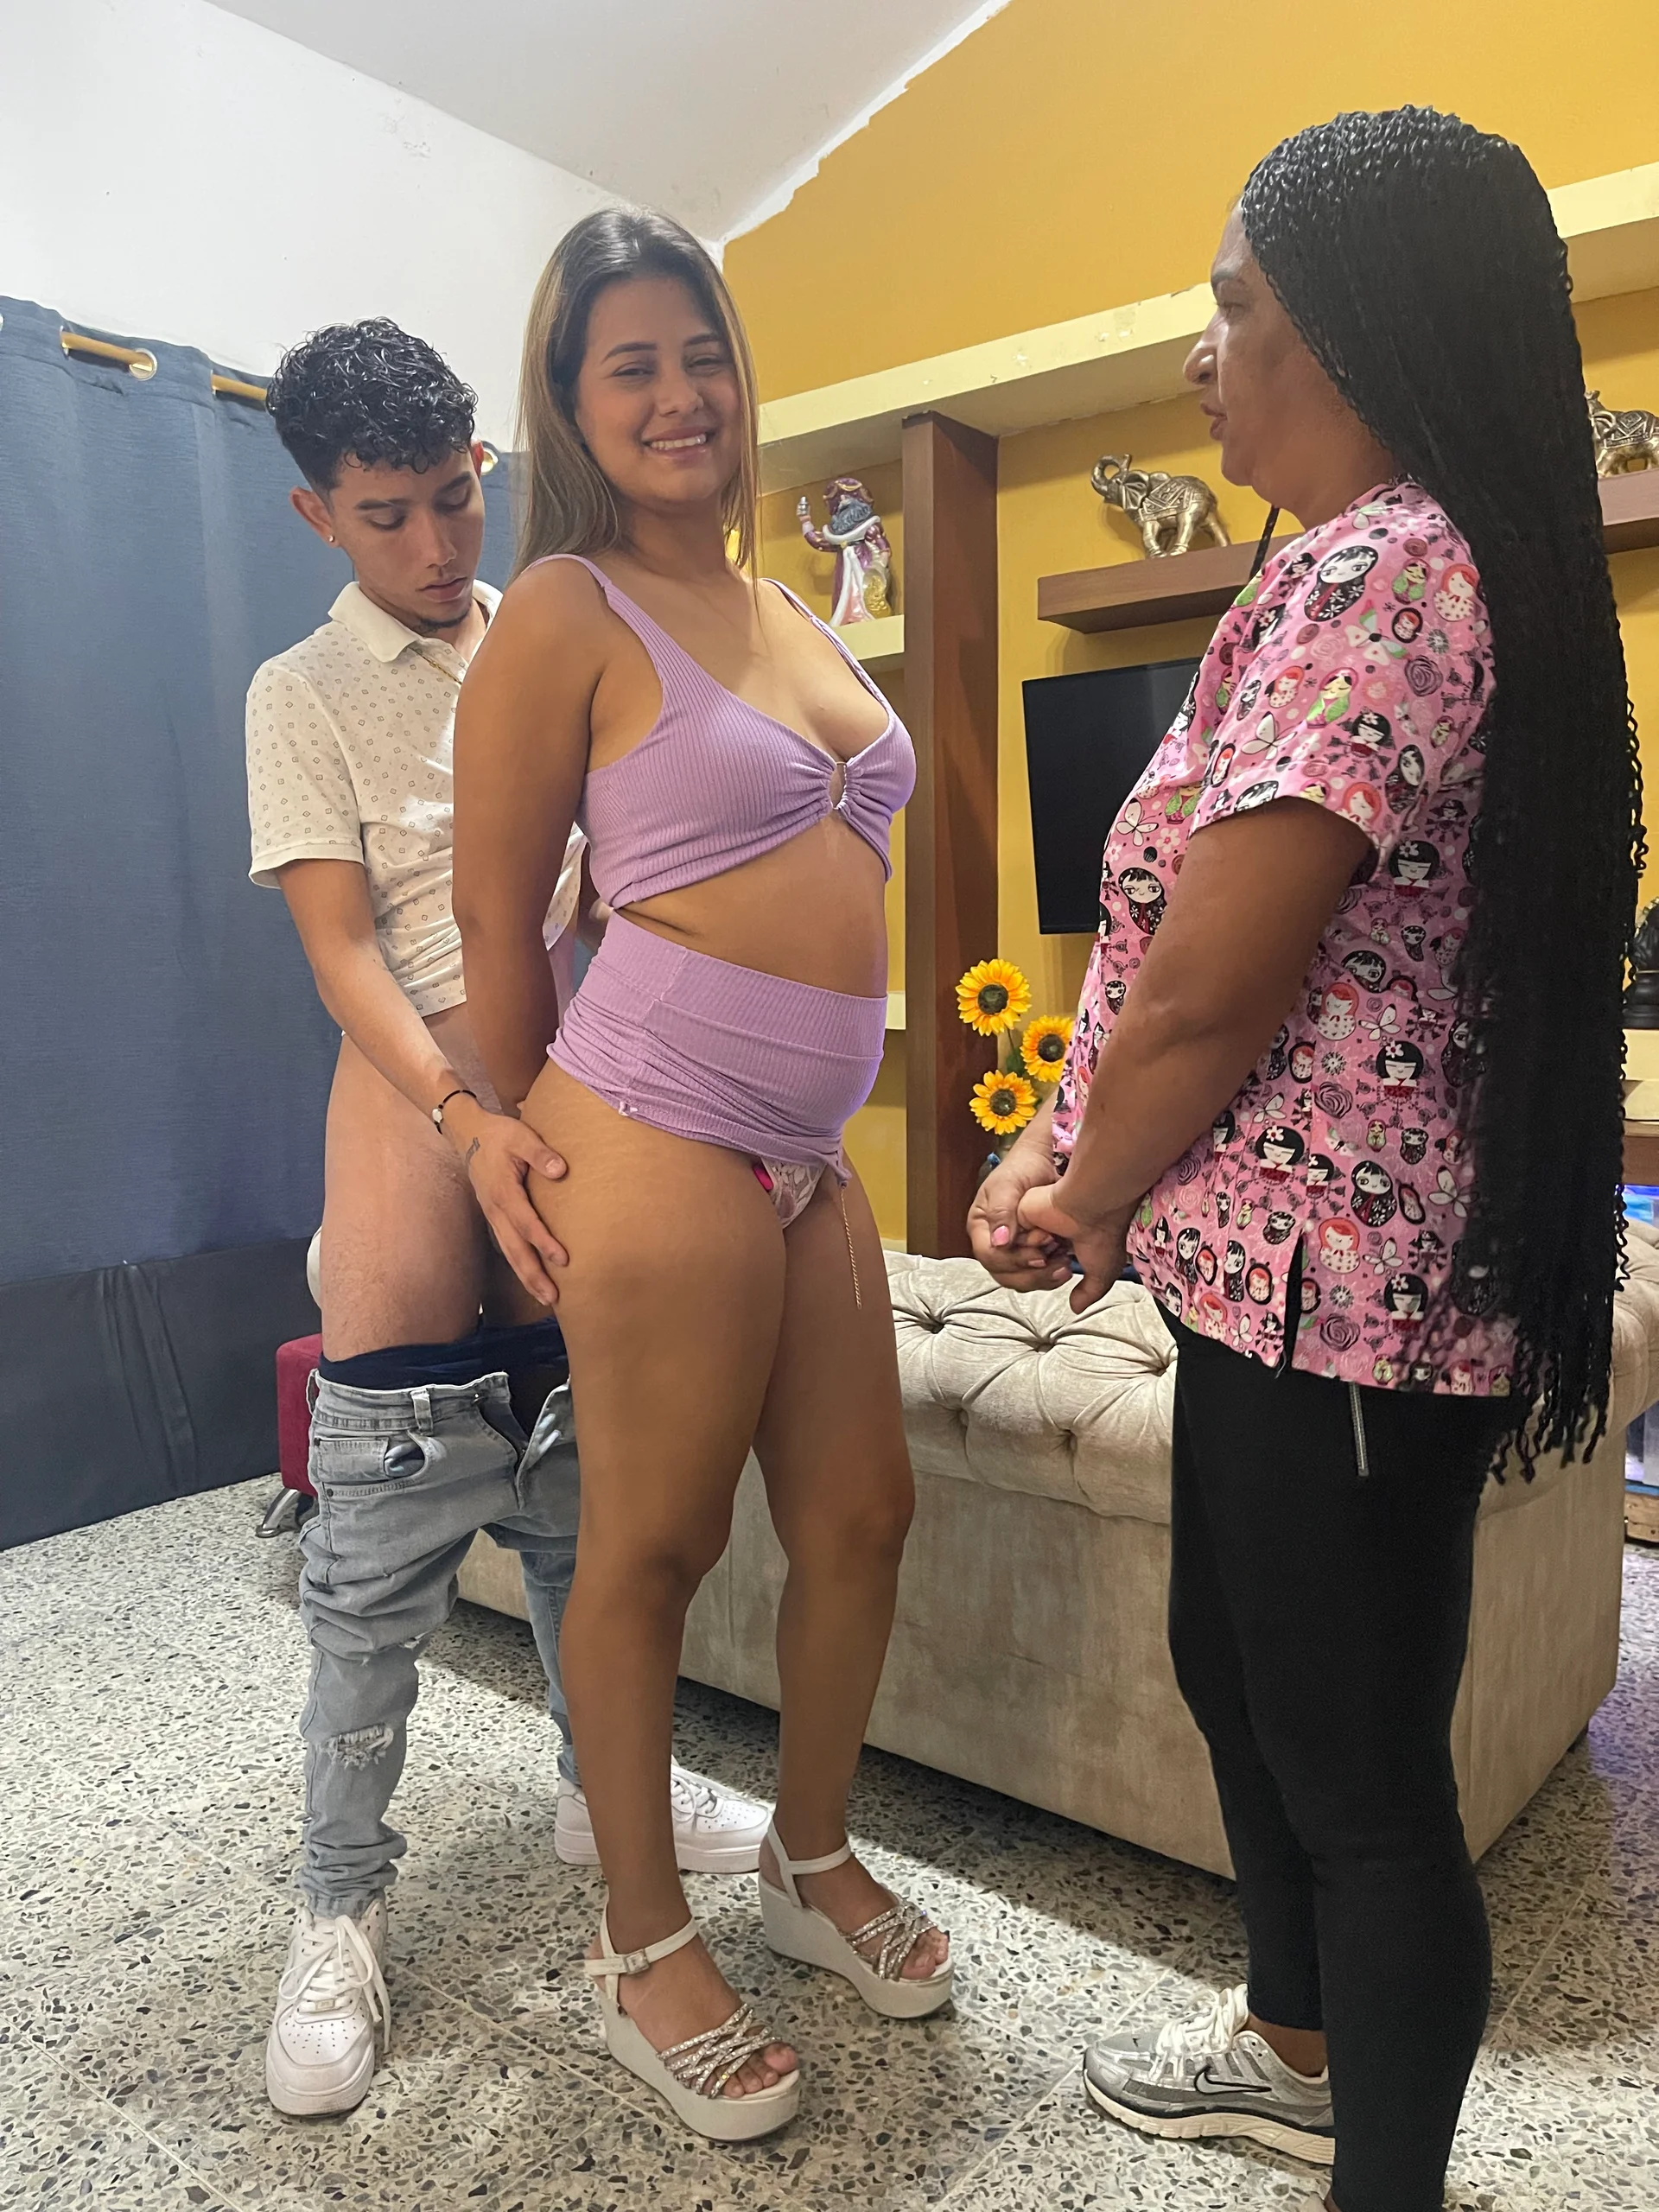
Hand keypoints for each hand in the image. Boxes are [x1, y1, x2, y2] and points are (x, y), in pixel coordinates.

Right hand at [443, 1098, 568, 1305]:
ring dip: (527, 1277)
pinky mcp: (495, 1218)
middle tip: (553, 1298)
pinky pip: (508, 1247)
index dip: (544, 1242)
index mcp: (504, 1192)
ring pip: (510, 1253)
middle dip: (533, 1275)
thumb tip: (560, 1170)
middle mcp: (496, 1210)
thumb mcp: (521, 1136)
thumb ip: (540, 1153)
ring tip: (547, 1299)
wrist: (469, 1134)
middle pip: (515, 1250)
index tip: (563, 1259)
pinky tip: (534, 1280)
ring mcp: (493, 1216)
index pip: (526, 1223)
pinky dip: (520, 1266)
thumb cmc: (499, 1135)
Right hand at [967, 1142, 1072, 1292]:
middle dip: (1030, 1275)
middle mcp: (995, 1242)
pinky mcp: (1035, 1251)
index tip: (1038, 1256)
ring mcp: (1015, 1249)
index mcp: (982, 1228)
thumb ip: (1001, 1211)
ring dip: (1043, 1277)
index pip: (990, 1257)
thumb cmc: (1023, 1166)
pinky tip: (1067, 1262)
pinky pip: (1039, 1272)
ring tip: (1064, 1267)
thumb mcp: (1007, 1184)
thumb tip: (999, 1242)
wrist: (1048, 1160)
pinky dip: (1052, 1272)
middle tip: (1056, 1267)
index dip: (1012, 1261)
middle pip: (1005, 1274)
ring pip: (1022, 1278)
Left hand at [1017, 1184, 1132, 1313]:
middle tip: (1062, 1262)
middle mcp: (1043, 1235)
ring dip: (1034, 1260)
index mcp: (1061, 1244)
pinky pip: (1006, 1246)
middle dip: (1041, 1274)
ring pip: (1014, 1261)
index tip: (1067, 1271)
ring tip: (1054, 1246)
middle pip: (1024, 1272)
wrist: (1092, 1209)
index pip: (1040, 1274)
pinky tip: (1046, 1233)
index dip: (1050, 1279)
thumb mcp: (1102, 1272)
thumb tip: (1076, 1307)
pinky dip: (1026, 1246)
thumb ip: (1089, 1292)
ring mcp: (1029, 1226)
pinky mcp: (1016, 1216)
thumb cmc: (1102, 1234)